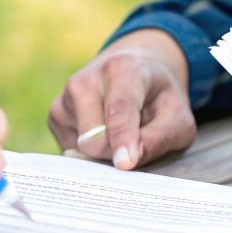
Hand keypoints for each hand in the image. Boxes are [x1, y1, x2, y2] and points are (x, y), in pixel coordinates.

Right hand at [48, 29, 195, 169]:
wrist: (135, 69)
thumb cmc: (159, 98)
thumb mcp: (177, 118)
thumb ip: (157, 139)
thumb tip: (125, 163)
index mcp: (123, 69)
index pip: (119, 109)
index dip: (122, 139)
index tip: (125, 164)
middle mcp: (86, 79)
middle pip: (94, 139)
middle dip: (115, 153)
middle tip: (137, 143)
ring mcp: (65, 96)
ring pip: (79, 148)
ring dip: (103, 152)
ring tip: (118, 131)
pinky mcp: (54, 114)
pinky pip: (71, 151)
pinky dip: (90, 151)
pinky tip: (102, 132)